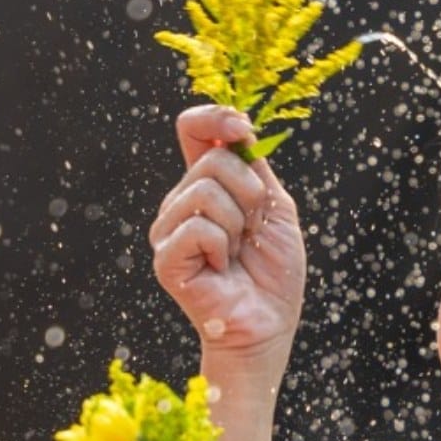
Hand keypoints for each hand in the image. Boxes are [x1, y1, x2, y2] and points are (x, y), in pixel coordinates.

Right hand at [151, 106, 306, 363]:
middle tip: (252, 231)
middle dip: (251, 195)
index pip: (193, 128)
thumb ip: (253, 164)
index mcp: (204, 184)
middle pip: (213, 160)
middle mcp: (180, 202)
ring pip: (206, 192)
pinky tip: (221, 267)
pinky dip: (222, 246)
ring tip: (238, 250)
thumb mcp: (274, 205)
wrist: (269, 322)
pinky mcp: (165, 260)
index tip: (242, 128)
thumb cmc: (273, 270)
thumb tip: (235, 122)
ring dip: (239, 223)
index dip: (216, 118)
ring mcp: (168, 231)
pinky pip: (198, 228)